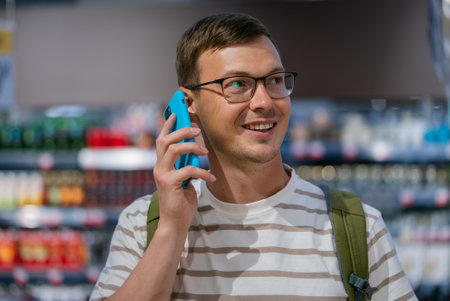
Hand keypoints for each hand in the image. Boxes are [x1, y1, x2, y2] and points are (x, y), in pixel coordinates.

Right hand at [153, 113, 214, 232]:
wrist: (175, 224)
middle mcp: (159, 168)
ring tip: (205, 151)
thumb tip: (196, 151)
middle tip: (197, 129)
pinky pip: (187, 169)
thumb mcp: (184, 180)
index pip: (161, 140)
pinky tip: (211, 178)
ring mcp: (162, 175)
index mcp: (161, 166)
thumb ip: (185, 166)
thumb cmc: (181, 202)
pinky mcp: (169, 184)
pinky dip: (202, 172)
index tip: (176, 112)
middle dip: (181, 130)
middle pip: (165, 140)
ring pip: (173, 149)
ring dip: (191, 146)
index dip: (167, 125)